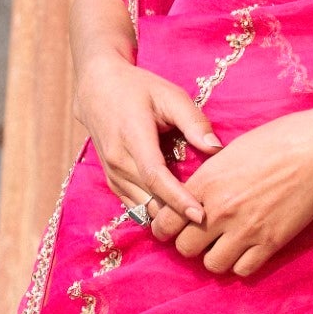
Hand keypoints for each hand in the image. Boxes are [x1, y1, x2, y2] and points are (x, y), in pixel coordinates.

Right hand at [75, 47, 218, 244]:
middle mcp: (117, 160)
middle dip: (177, 216)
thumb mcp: (169, 95)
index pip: (156, 177)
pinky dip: (153, 212)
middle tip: (209, 225)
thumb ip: (193, 121)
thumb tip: (216, 148)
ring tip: (194, 224)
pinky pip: (133, 205)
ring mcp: (111, 173)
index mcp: (133, 137)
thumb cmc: (139, 88)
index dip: (178, 199)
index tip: (201, 215)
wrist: (96, 87)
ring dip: (166, 218)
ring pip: (140, 207)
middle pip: (149, 199)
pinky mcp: (111, 180)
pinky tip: (175, 215)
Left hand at [168, 101, 312, 278]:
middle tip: (203, 237)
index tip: (175, 228)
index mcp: (205, 182)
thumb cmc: (274, 141)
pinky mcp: (271, 242)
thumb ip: (207, 179)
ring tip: (227, 245)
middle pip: (185, 248)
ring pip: (212, 265)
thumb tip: (193, 198)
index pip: (165, 222)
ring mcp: (245, 228)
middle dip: (192, 244)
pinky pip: (243, 270)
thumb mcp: (228, 153)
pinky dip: (242, 263)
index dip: (167, 229)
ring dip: (217, 257)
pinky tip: (248, 249)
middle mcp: (220, 209)